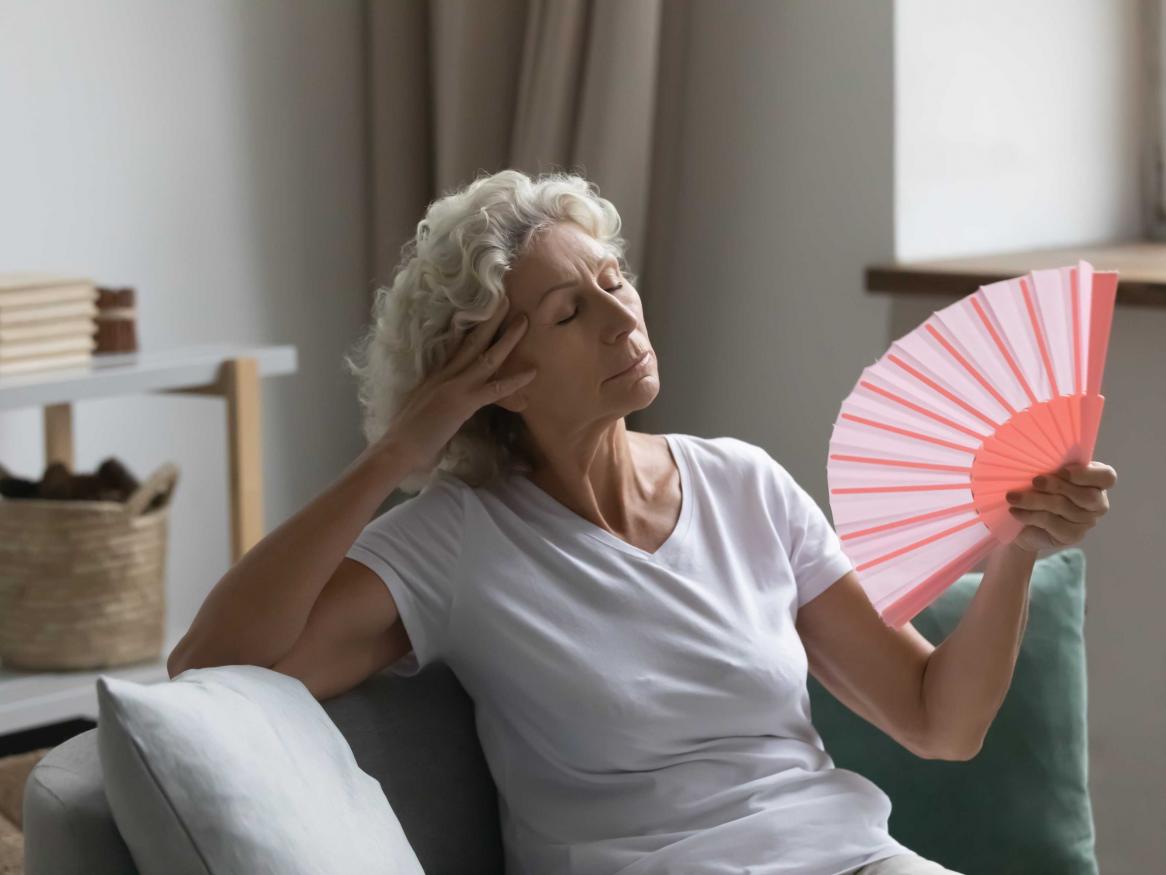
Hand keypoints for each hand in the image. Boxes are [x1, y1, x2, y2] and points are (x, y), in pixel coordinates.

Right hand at [375, 296, 536, 474]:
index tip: (485, 313)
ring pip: (486, 357)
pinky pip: (494, 389)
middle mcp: (445, 374)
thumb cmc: (407, 435)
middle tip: (506, 299)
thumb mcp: (424, 407)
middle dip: (491, 320)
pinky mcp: (462, 402)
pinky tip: (532, 372)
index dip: (473, 329)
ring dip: (507, 338)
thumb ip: (438, 398)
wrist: (397, 448)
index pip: (458, 347)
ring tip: (524, 321)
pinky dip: (515, 380)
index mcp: (436, 375)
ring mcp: (454, 386)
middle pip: (472, 341)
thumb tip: (448, 400)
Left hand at [1003, 460, 1116, 553]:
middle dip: (1058, 486)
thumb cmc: (1036, 489)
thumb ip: (1050, 465)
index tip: (1062, 470)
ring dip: (1035, 500)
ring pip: (1064, 508)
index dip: (1087, 474)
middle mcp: (1097, 502)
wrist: (1022, 522)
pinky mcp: (1072, 535)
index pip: (1107, 477)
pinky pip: (1052, 523)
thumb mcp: (1044, 473)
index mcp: (1096, 481)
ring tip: (1012, 497)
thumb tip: (1034, 455)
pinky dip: (1031, 515)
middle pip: (1087, 495)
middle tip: (1034, 481)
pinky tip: (1015, 511)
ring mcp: (1087, 521)